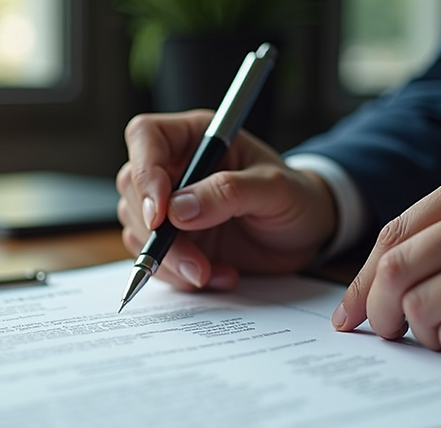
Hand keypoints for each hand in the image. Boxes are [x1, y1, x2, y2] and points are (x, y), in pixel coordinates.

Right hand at [117, 110, 336, 290]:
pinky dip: (180, 276)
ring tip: (211, 272)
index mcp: (196, 137)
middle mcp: (175, 168)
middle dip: (158, 234)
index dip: (144, 172)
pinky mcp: (174, 239)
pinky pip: (155, 259)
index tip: (159, 215)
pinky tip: (219, 275)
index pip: (146, 137)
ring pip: (138, 229)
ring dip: (169, 261)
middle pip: (133, 189)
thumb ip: (230, 192)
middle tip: (196, 263)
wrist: (307, 234)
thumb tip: (179, 209)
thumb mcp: (275, 190)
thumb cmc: (297, 198)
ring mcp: (170, 206)